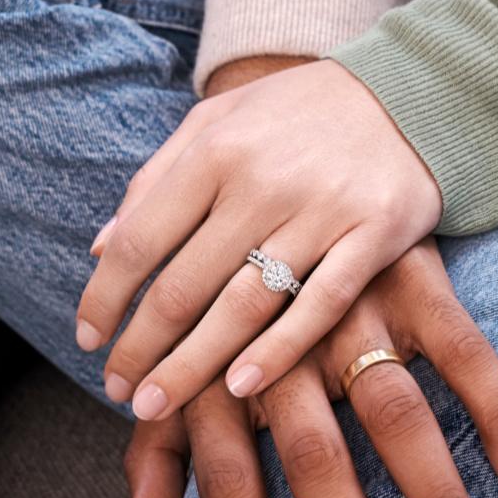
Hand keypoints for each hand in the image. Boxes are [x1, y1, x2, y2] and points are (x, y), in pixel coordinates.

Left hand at [76, 58, 443, 420]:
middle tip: (117, 391)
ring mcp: (322, 212)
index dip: (105, 298)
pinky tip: (239, 387)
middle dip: (140, 349)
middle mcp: (263, 182)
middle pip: (184, 287)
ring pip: (243, 307)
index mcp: (216, 150)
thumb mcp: (218, 119)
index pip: (141, 241)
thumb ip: (156, 178)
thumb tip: (98, 248)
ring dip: (191, 366)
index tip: (88, 339)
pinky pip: (319, 305)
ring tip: (155, 405)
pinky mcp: (374, 235)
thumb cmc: (299, 111)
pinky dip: (278, 351)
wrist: (410, 92)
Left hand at [123, 238, 497, 497]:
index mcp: (216, 365)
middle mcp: (281, 340)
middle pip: (316, 458)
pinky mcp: (407, 272)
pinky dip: (496, 411)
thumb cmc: (216, 286)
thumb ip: (158, 455)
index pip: (227, 480)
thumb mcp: (176, 366)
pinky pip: (461, 347)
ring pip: (395, 413)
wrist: (281, 154)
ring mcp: (348, 304)